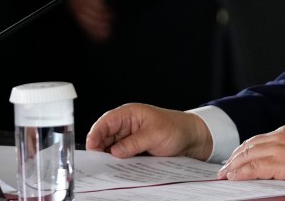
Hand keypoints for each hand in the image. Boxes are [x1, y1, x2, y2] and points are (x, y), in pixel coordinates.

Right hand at [59, 0, 112, 41]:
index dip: (100, 8)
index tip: (110, 14)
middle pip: (87, 11)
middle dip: (99, 20)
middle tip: (110, 26)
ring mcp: (75, 5)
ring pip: (84, 19)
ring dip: (95, 28)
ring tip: (107, 34)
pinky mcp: (76, 11)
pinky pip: (82, 22)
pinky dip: (91, 31)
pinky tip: (101, 38)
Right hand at [85, 103, 212, 160]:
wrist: (192, 138)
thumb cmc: (176, 128)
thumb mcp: (154, 135)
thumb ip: (133, 143)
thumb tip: (114, 152)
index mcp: (129, 114)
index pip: (106, 122)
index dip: (96, 134)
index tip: (92, 148)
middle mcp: (127, 125)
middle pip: (105, 137)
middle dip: (100, 149)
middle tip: (97, 163)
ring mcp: (130, 138)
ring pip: (111, 149)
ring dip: (109, 158)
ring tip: (106, 168)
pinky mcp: (134, 150)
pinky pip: (121, 157)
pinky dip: (118, 163)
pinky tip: (117, 169)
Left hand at [217, 125, 284, 184]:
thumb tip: (270, 165)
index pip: (258, 140)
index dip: (243, 150)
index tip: (234, 159)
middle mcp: (281, 136)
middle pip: (250, 145)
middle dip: (234, 158)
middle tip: (224, 169)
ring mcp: (281, 148)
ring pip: (249, 155)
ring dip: (234, 166)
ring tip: (225, 174)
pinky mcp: (283, 162)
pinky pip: (256, 167)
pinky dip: (242, 172)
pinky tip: (235, 176)